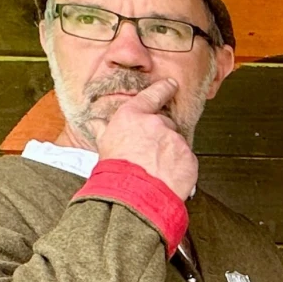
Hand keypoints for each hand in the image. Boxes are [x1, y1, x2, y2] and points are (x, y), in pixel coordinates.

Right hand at [95, 78, 198, 201]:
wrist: (133, 196)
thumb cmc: (115, 172)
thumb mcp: (103, 146)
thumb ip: (102, 130)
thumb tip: (93, 123)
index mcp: (133, 116)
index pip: (152, 96)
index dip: (163, 89)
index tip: (171, 85)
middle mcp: (156, 124)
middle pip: (165, 125)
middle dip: (161, 137)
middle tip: (150, 155)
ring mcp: (175, 140)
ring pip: (176, 144)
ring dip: (170, 154)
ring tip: (156, 171)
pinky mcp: (189, 158)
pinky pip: (187, 161)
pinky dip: (180, 168)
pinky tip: (167, 178)